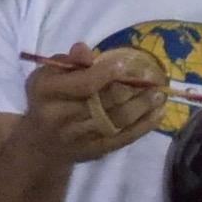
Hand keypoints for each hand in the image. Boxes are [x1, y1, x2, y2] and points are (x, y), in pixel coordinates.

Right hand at [26, 41, 165, 165]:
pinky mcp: (95, 151)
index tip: (131, 63)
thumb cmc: (48, 98)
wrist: (41, 142)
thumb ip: (69, 61)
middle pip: (106, 102)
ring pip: (119, 120)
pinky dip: (145, 125)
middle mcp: (62, 116)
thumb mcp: (49, 74)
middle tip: (153, 75)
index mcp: (48, 91)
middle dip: (134, 87)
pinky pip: (124, 138)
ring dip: (144, 106)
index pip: (87, 82)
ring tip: (160, 93)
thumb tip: (85, 50)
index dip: (112, 72)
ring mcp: (80, 137)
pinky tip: (158, 112)